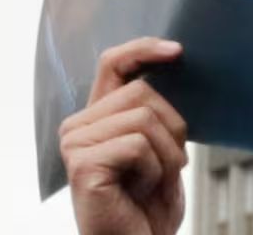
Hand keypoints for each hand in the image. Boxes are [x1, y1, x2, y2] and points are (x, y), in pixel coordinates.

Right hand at [60, 37, 187, 234]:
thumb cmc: (150, 204)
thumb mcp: (161, 147)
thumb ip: (156, 111)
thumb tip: (176, 62)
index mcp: (98, 116)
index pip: (114, 63)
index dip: (144, 49)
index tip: (177, 51)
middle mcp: (79, 125)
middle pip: (143, 91)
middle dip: (172, 128)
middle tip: (165, 166)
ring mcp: (75, 143)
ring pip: (144, 117)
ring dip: (166, 154)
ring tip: (151, 182)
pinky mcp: (82, 164)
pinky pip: (138, 145)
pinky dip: (155, 170)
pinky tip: (140, 191)